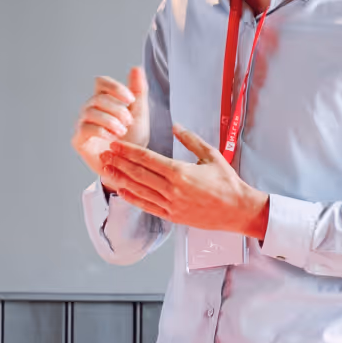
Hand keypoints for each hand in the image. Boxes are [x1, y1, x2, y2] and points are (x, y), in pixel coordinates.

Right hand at [71, 67, 150, 186]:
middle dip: (117, 108)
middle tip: (129, 122)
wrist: (129, 166)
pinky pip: (85, 128)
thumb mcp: (140, 114)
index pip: (101, 82)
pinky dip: (101, 130)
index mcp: (104, 100)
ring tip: (122, 132)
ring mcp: (82, 124)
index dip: (115, 87)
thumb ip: (138, 92)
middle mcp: (90, 109)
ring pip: (90, 111)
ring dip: (110, 120)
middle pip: (98, 97)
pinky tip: (112, 138)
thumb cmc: (132, 140)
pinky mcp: (78, 140)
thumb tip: (136, 67)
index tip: (130, 99)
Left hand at [100, 124, 269, 238]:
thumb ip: (191, 140)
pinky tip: (122, 190)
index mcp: (180, 172)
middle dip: (118, 163)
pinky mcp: (172, 216)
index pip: (147, 159)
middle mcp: (172, 189)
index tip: (115, 145)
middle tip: (103, 154)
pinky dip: (133, 198)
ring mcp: (171, 204)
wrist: (238, 210)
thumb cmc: (227, 182)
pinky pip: (147, 206)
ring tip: (106, 171)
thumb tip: (176, 126)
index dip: (128, 151)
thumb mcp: (211, 155)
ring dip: (120, 179)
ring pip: (139, 190)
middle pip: (138, 173)